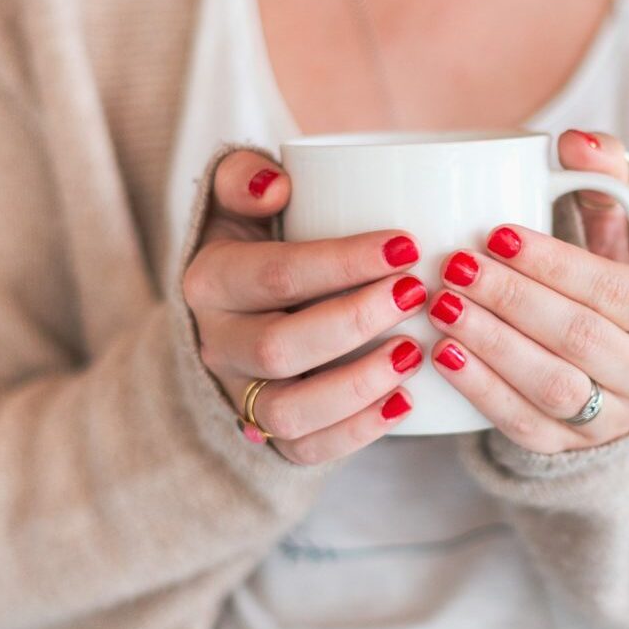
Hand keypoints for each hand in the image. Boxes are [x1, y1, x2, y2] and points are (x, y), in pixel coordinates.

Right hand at [183, 150, 427, 464]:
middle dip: (356, 322)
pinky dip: (357, 434)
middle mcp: (216, 344)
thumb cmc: (258, 242)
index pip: (276, 274)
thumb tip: (274, 186)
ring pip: (287, 413)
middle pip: (279, 348)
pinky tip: (406, 402)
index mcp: (211, 281)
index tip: (407, 244)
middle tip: (417, 295)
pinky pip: (305, 451)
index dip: (343, 262)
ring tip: (415, 353)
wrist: (237, 308)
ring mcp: (238, 395)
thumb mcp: (238, 200)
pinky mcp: (267, 434)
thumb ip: (243, 178)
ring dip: (358, 387)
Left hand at [426, 131, 628, 453]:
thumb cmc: (605, 293)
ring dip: (493, 344)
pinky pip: (524, 424)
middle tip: (455, 267)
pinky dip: (480, 389)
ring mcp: (615, 421)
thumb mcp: (617, 240)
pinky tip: (442, 356)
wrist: (615, 379)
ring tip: (443, 307)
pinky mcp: (568, 448)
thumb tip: (575, 140)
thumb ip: (603, 183)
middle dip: (512, 299)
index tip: (496, 234)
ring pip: (554, 386)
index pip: (616, 290)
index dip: (555, 263)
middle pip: (581, 337)